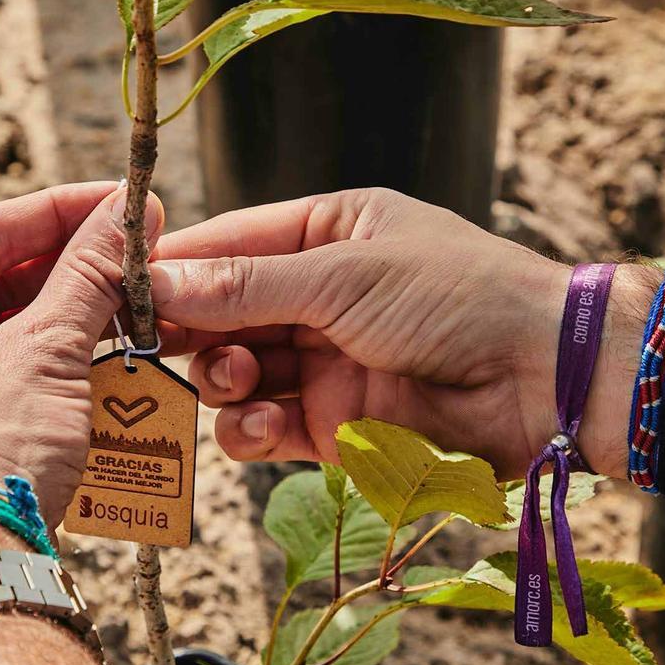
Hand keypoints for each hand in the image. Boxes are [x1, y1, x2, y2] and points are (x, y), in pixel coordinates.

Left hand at [0, 181, 162, 531]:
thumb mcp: (45, 353)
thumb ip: (87, 276)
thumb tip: (126, 217)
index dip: (56, 211)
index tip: (115, 201)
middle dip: (69, 266)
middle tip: (135, 247)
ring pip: (3, 331)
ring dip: (69, 313)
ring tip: (133, 293)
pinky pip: (5, 375)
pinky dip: (55, 358)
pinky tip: (108, 343)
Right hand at [150, 188, 650, 479]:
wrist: (543, 381)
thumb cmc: (456, 295)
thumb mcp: (344, 275)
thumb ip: (245, 285)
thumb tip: (154, 280)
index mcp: (325, 235)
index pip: (228, 246)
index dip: (174, 268)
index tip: (120, 290)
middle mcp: (317, 298)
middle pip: (221, 314)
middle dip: (190, 330)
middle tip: (151, 344)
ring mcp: (324, 364)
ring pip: (235, 374)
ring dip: (222, 379)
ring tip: (238, 378)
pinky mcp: (333, 426)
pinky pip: (265, 427)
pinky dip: (250, 429)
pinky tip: (261, 424)